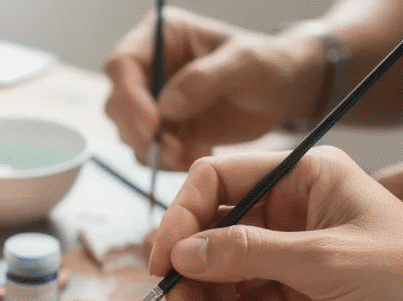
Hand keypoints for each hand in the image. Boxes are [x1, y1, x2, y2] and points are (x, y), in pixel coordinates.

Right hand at [103, 8, 323, 168]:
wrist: (284, 90)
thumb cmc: (270, 63)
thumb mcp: (246, 63)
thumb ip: (205, 79)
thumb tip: (167, 106)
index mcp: (161, 36)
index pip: (122, 65)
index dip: (129, 97)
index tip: (153, 126)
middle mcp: (149, 67)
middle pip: (118, 104)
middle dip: (142, 133)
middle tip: (176, 150)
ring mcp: (154, 100)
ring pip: (129, 133)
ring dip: (156, 152)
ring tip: (195, 151)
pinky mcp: (165, 129)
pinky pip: (150, 153)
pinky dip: (169, 162)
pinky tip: (199, 153)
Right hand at [149, 146, 402, 300]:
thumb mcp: (322, 261)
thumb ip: (246, 254)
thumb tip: (181, 252)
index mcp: (305, 175)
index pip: (217, 181)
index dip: (181, 219)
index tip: (162, 264)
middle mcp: (296, 208)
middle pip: (215, 234)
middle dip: (194, 279)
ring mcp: (299, 251)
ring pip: (228, 275)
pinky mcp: (305, 292)